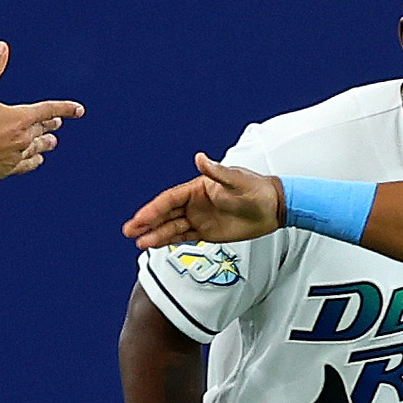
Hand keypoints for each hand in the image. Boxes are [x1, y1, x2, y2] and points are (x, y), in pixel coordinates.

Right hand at [0, 43, 82, 192]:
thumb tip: (2, 46)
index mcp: (20, 118)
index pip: (49, 110)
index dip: (65, 108)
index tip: (79, 110)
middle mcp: (23, 138)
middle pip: (42, 129)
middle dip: (50, 125)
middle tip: (57, 123)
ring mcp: (16, 156)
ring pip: (37, 149)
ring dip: (45, 143)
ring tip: (51, 142)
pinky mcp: (6, 171)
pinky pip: (26, 165)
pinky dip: (33, 161)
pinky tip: (36, 160)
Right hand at [124, 154, 285, 248]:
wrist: (272, 207)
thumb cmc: (256, 189)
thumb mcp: (236, 180)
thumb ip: (216, 172)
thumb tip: (200, 158)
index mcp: (198, 188)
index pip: (170, 200)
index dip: (153, 209)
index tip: (141, 218)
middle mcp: (195, 203)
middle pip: (165, 214)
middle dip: (147, 222)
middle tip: (129, 230)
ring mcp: (200, 218)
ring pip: (172, 227)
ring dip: (155, 234)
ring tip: (139, 243)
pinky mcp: (207, 232)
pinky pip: (184, 237)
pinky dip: (169, 240)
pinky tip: (155, 244)